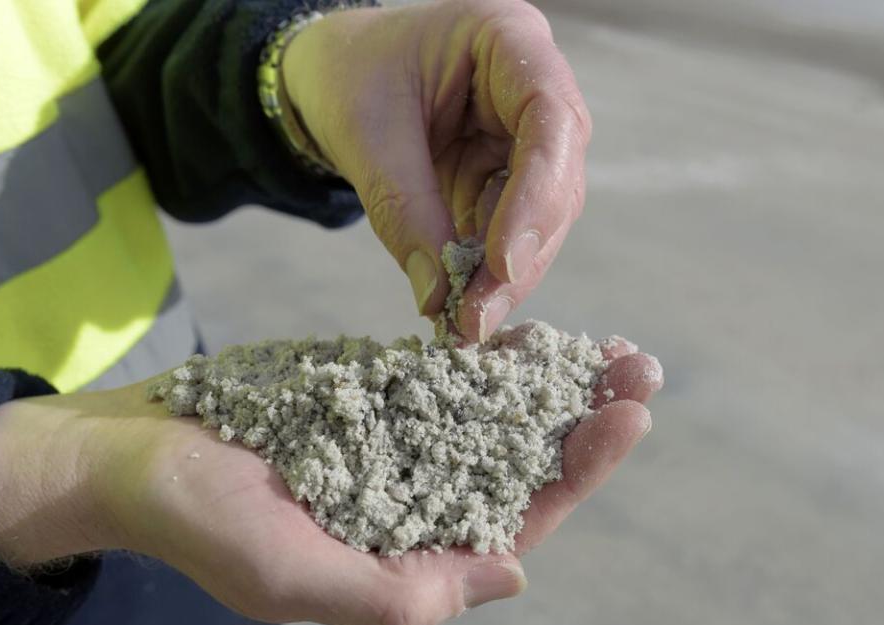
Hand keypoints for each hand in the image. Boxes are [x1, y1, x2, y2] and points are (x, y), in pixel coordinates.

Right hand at [0, 343, 659, 624]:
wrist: (137, 456)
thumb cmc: (204, 523)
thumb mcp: (294, 577)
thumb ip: (401, 593)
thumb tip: (514, 575)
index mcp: (413, 557)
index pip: (519, 519)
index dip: (580, 472)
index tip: (626, 415)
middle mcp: (419, 503)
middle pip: (523, 463)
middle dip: (583, 418)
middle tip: (641, 366)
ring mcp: (400, 448)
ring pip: (495, 418)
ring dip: (551, 382)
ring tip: (607, 344)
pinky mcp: (374, 403)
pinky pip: (447, 382)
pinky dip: (489, 359)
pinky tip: (530, 330)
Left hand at [282, 0, 590, 341]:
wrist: (328, 74)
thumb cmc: (346, 75)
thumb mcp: (365, 134)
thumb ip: (404, 211)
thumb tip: (439, 299)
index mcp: (507, 38)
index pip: (551, 120)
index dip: (537, 197)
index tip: (504, 263)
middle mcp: (531, 88)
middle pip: (555, 181)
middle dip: (518, 258)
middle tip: (477, 320)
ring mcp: (522, 137)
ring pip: (539, 219)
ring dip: (504, 278)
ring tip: (466, 325)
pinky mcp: (502, 177)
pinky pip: (506, 232)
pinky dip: (485, 275)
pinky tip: (462, 309)